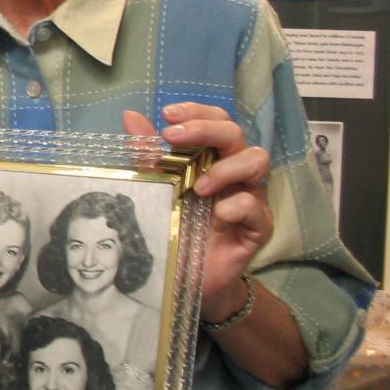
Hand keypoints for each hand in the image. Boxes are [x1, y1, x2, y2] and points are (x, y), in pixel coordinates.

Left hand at [123, 103, 273, 305]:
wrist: (185, 277)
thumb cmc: (173, 227)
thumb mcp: (156, 189)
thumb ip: (147, 156)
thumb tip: (130, 115)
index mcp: (211, 157)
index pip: (215, 120)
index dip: (196, 112)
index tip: (167, 114)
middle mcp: (234, 172)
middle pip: (235, 134)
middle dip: (205, 129)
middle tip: (174, 137)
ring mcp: (250, 197)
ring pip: (257, 160)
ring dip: (226, 167)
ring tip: (198, 186)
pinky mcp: (258, 227)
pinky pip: (257, 207)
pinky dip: (238, 205)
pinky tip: (217, 215)